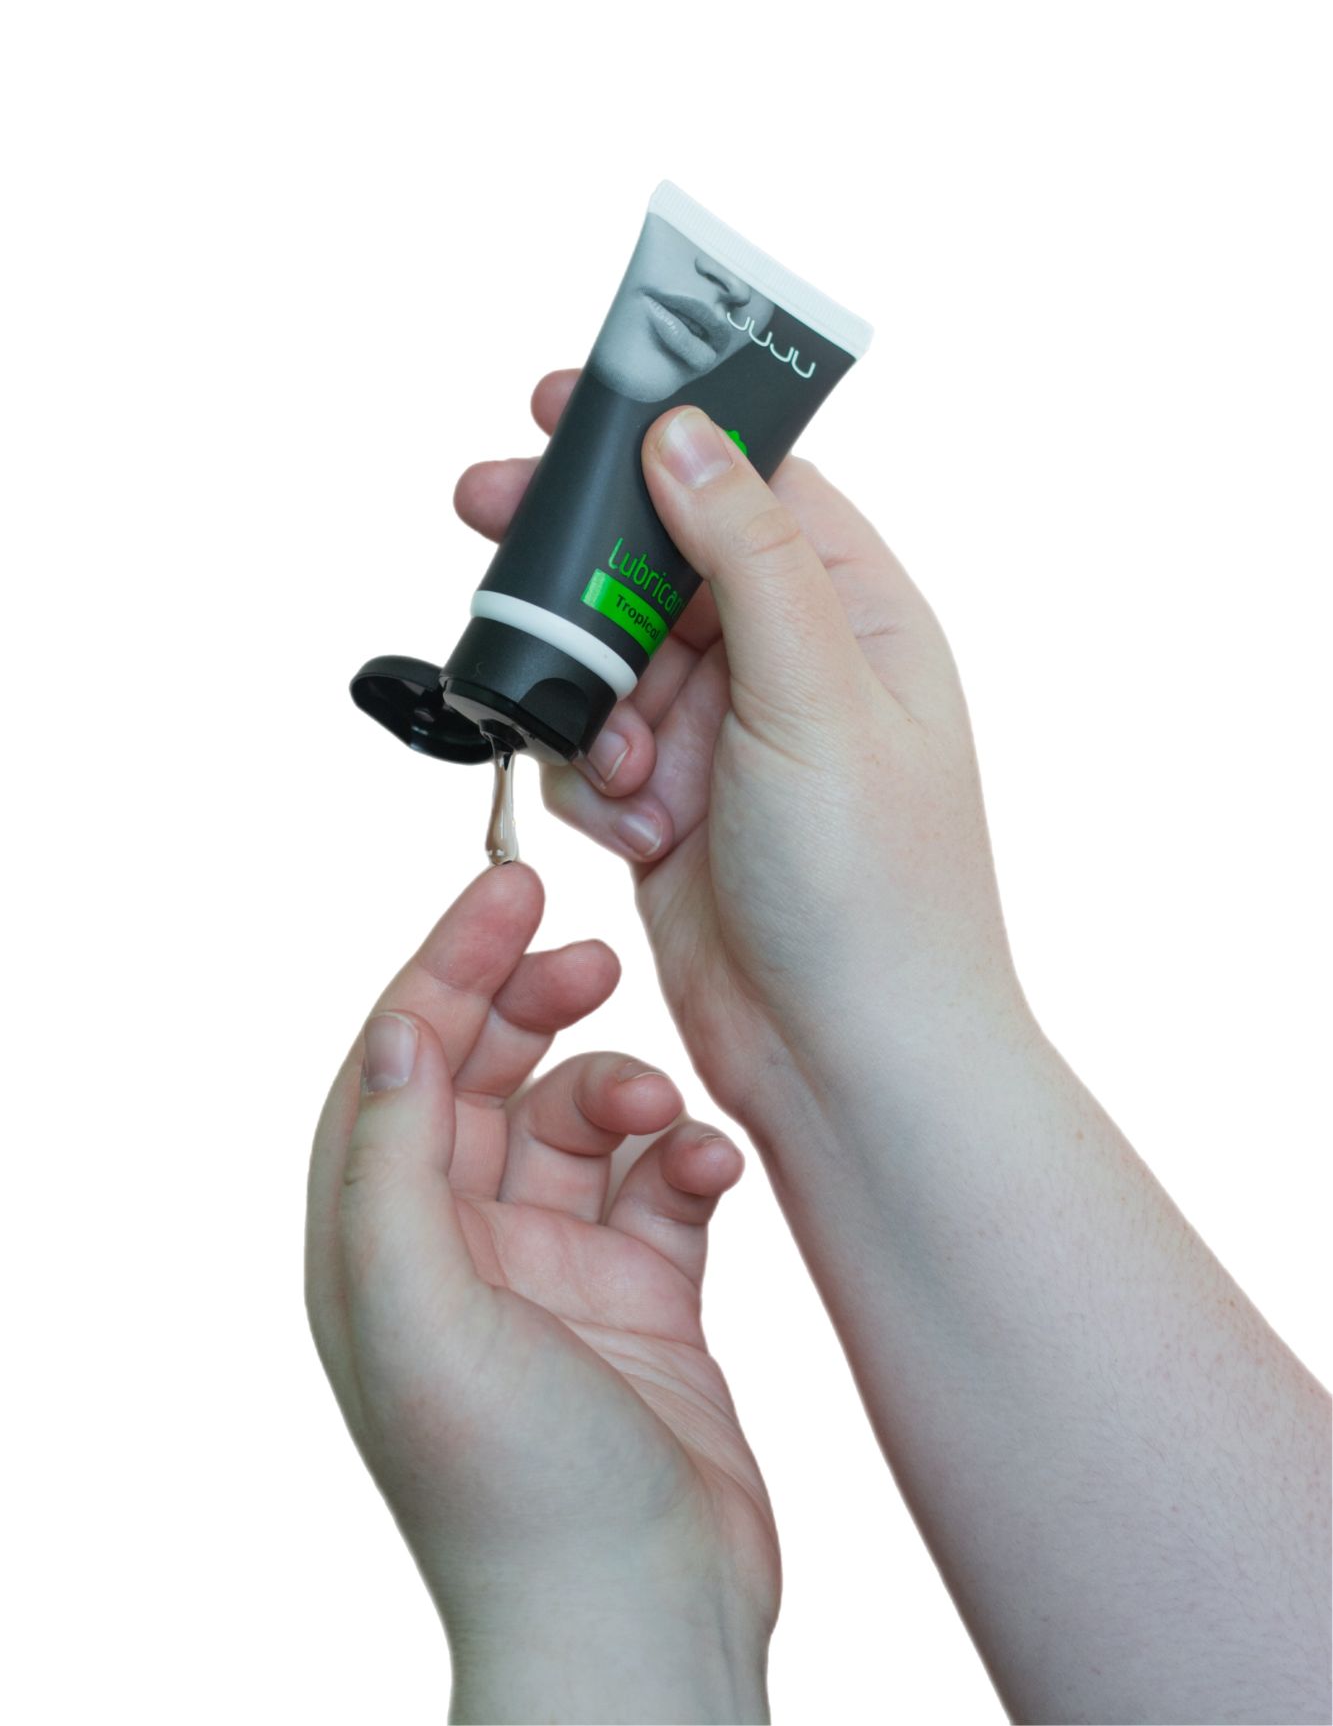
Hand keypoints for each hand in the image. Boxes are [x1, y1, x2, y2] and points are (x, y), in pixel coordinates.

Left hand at [305, 864, 775, 1723]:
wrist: (640, 1622)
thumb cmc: (514, 1494)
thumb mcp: (417, 1311)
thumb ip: (393, 1162)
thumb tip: (388, 1031)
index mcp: (382, 1244)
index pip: (400, 1065)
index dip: (444, 967)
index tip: (507, 887)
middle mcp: (462, 1247)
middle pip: (489, 1075)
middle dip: (536, 1003)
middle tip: (593, 958)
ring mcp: (558, 1271)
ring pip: (586, 1118)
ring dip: (626, 1086)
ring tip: (663, 1106)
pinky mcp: (646, 1296)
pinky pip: (665, 1183)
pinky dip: (691, 1154)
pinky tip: (711, 1165)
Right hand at [454, 372, 1037, 1129]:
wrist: (850, 1065)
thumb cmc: (876, 888)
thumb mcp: (815, 696)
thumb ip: (747, 554)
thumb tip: (684, 431)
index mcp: (855, 616)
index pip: (747, 482)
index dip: (657, 436)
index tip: (562, 404)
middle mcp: (791, 666)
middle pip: (656, 561)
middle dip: (578, 560)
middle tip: (481, 510)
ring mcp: (726, 739)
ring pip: (608, 657)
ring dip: (590, 699)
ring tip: (626, 771)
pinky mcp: (671, 806)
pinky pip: (591, 746)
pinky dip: (591, 778)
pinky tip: (632, 828)